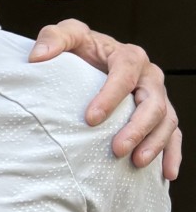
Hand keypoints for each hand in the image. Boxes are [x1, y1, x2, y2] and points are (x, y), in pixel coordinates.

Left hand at [30, 23, 179, 179]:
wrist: (96, 60)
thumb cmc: (82, 50)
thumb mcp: (66, 37)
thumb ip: (53, 39)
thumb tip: (37, 57)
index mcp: (129, 56)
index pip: (125, 74)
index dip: (110, 96)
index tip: (90, 119)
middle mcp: (150, 77)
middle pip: (152, 102)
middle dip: (137, 127)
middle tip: (118, 149)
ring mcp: (158, 97)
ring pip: (167, 120)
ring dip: (155, 143)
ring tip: (136, 163)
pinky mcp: (161, 115)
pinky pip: (173, 135)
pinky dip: (172, 154)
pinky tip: (167, 174)